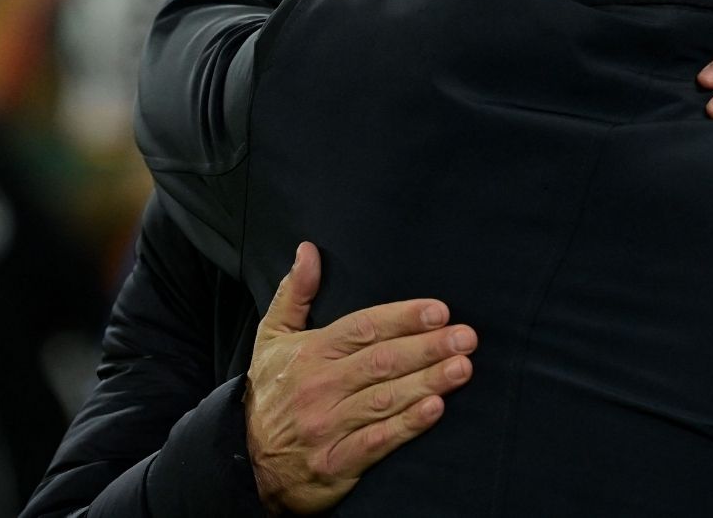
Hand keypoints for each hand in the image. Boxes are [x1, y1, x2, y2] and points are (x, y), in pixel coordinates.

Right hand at [244, 243, 476, 513]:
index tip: (439, 311)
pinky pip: (376, 441)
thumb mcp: (272, 337)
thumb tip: (308, 250)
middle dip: (427, 348)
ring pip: (385, 399)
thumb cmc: (270, 392)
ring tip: (462, 368)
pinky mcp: (336, 462)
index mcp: (311, 353)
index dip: (403, 318)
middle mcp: (320, 387)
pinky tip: (434, 410)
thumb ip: (295, 293)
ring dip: (427, 382)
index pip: (364, 328)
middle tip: (465, 337)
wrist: (246, 461)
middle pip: (381, 362)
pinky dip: (406, 426)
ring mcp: (328, 426)